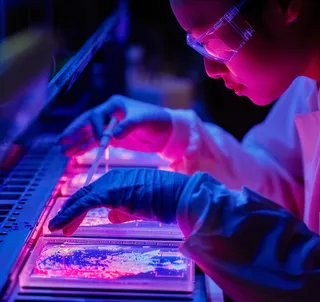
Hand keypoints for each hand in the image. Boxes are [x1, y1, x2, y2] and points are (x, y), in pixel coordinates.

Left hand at [48, 168, 188, 235]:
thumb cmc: (164, 200)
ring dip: (68, 214)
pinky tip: (61, 225)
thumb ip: (123, 210)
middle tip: (60, 225)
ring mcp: (111, 184)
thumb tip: (110, 216)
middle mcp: (113, 178)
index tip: (71, 221)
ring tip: (56, 227)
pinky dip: (70, 214)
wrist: (177, 195)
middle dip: (71, 210)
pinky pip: (85, 204)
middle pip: (85, 194)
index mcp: (120, 179)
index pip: (95, 193)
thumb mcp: (140, 207)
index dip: (81, 207)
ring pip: (82, 198)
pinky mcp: (111, 192)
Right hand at [58, 95, 171, 155]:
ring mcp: (110, 126)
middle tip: (60, 142)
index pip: (96, 114)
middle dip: (74, 132)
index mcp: (115, 105)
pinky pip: (96, 142)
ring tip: (63, 150)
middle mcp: (109, 114)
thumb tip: (113, 135)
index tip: (101, 139)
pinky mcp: (114, 138)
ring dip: (77, 142)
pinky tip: (75, 153)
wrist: (167, 131)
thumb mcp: (144, 120)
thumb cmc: (157, 120)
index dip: (94, 127)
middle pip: (87, 123)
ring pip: (89, 134)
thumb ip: (129, 125)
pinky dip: (86, 147)